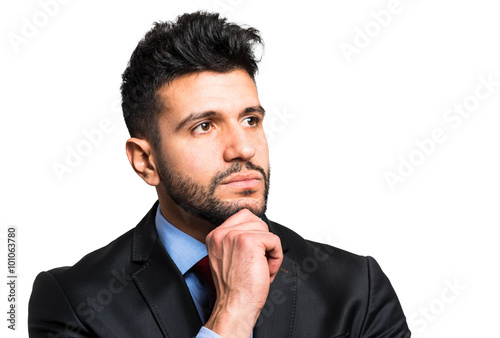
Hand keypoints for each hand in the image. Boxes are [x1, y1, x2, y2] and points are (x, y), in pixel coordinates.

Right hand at [204, 209, 282, 336]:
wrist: (235, 307)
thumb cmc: (236, 288)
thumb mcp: (229, 258)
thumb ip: (237, 240)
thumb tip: (257, 227)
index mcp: (215, 236)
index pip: (244, 216)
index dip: (255, 235)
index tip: (251, 255)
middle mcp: (222, 234)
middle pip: (257, 222)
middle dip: (263, 243)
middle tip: (256, 263)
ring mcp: (234, 236)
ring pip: (266, 231)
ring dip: (270, 251)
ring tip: (260, 267)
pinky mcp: (249, 241)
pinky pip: (275, 240)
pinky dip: (276, 257)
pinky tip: (266, 271)